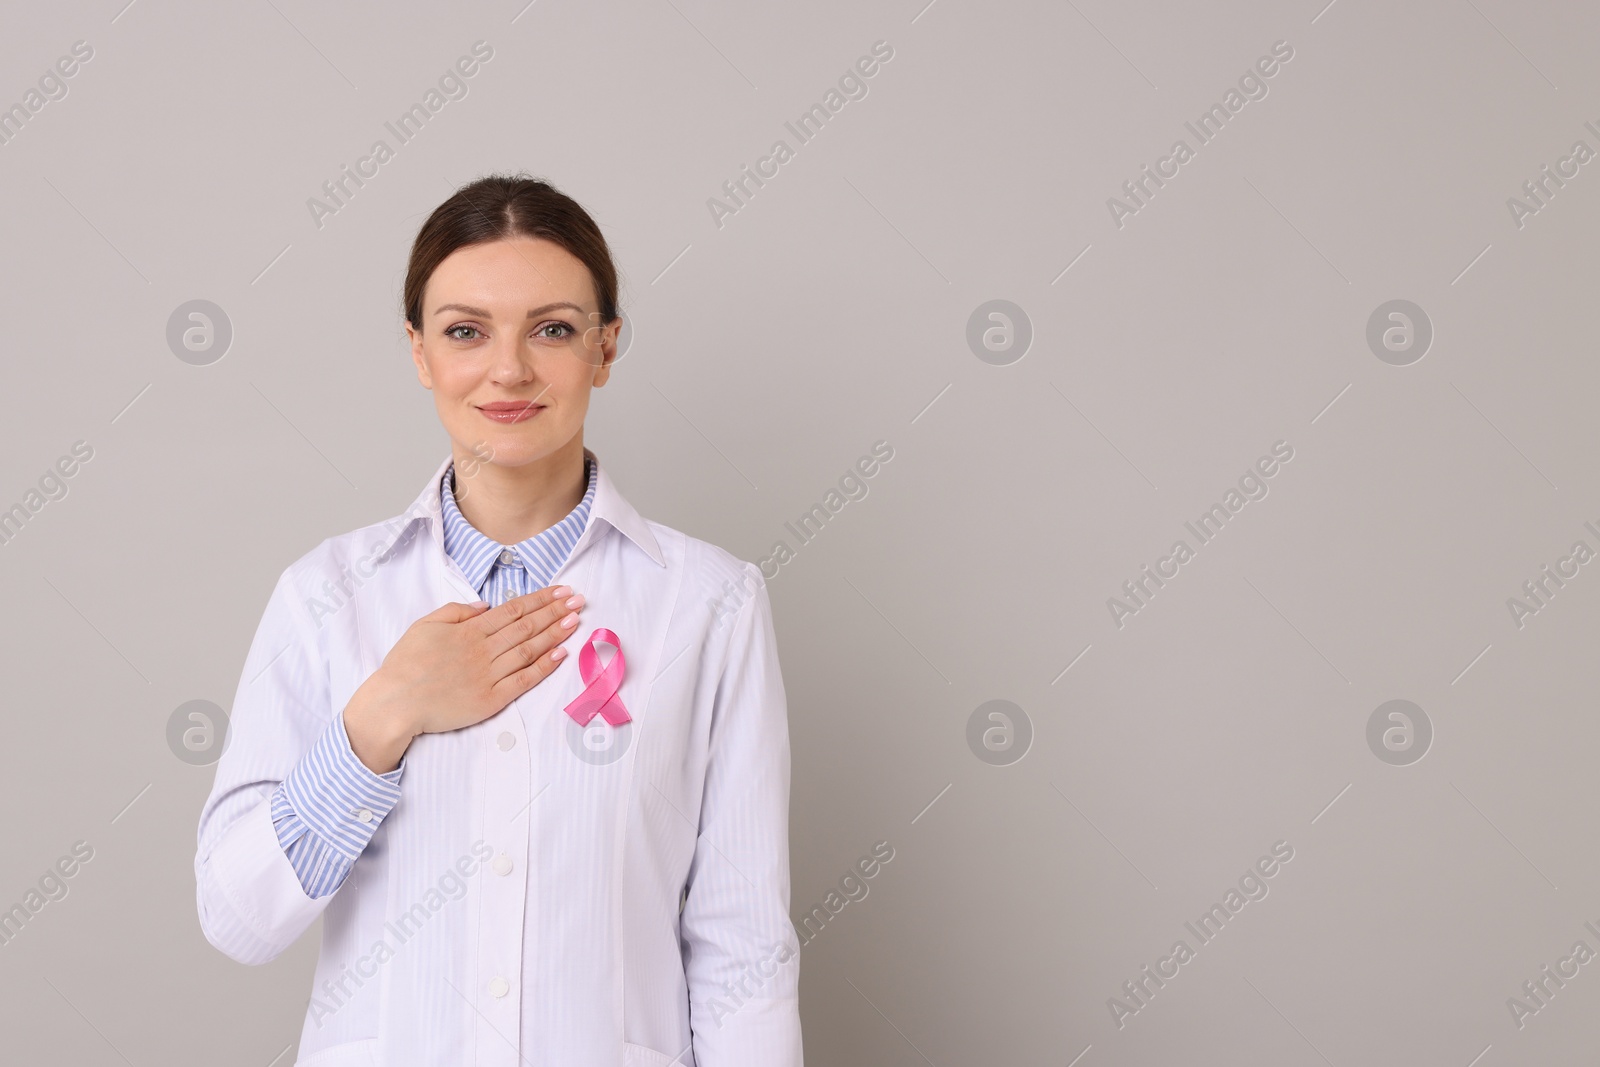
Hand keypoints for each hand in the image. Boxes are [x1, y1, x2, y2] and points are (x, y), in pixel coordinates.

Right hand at [343, 584, 583, 771]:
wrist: (395, 703)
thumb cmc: (405, 664)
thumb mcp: (424, 625)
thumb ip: (456, 611)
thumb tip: (485, 604)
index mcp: (469, 630)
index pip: (513, 610)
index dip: (541, 599)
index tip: (562, 590)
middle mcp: (483, 649)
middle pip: (527, 626)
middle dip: (556, 611)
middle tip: (579, 600)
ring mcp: (489, 675)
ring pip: (529, 649)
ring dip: (555, 634)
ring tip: (575, 621)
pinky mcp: (491, 699)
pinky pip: (523, 680)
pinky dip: (543, 667)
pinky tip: (560, 654)